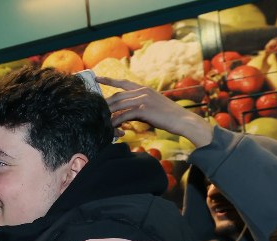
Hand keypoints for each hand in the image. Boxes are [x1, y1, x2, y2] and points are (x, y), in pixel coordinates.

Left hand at [99, 76, 213, 148]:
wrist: (182, 120)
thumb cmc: (168, 117)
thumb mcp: (151, 108)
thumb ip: (137, 108)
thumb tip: (124, 115)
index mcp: (144, 89)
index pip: (123, 82)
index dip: (109, 80)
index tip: (97, 78)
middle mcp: (142, 91)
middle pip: (117, 95)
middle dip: (105, 102)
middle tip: (94, 107)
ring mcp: (143, 99)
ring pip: (118, 104)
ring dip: (108, 112)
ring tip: (99, 119)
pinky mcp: (144, 109)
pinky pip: (124, 115)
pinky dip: (116, 122)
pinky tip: (111, 127)